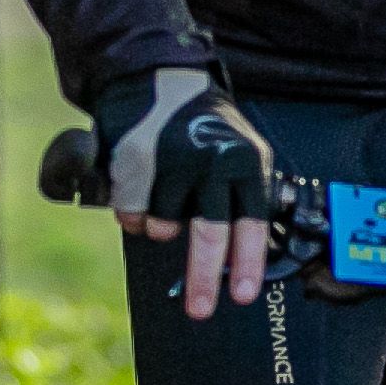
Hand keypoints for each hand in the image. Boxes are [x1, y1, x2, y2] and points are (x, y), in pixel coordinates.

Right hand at [102, 68, 273, 319]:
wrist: (157, 74)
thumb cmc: (202, 121)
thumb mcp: (240, 148)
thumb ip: (245, 194)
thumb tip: (247, 256)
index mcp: (245, 161)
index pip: (252, 223)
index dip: (248, 263)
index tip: (243, 295)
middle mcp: (211, 161)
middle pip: (209, 236)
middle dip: (204, 279)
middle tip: (200, 309)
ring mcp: (172, 160)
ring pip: (164, 227)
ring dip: (160, 228)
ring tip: (164, 199)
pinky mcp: (135, 161)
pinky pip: (133, 214)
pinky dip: (135, 216)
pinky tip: (141, 193)